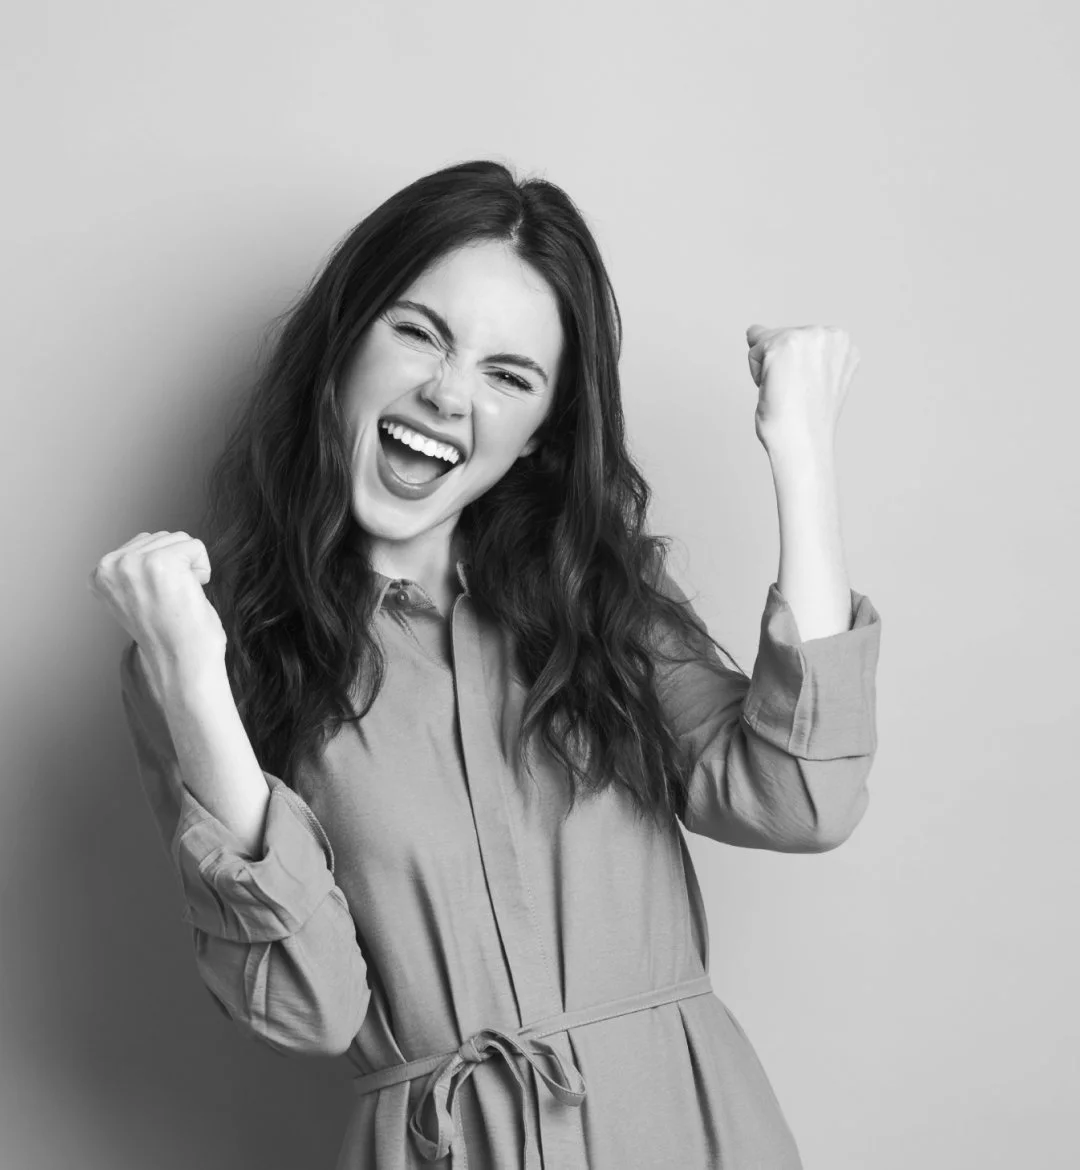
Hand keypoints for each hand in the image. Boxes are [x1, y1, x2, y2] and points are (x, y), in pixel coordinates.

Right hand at [88, 531, 226, 689]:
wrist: (182, 661)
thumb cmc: (168, 635)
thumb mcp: (133, 596)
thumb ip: (131, 571)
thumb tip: (147, 543)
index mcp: (98, 575)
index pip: (141, 544)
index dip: (160, 570)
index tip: (155, 600)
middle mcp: (109, 566)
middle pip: (160, 537)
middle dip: (175, 565)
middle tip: (170, 600)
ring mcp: (133, 563)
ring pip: (179, 539)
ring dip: (189, 568)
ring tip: (178, 598)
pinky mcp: (161, 563)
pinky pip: (196, 547)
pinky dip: (202, 569)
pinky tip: (190, 594)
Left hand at [745, 324, 859, 453]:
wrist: (802, 444)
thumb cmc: (803, 421)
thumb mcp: (811, 378)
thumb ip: (797, 353)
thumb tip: (752, 330)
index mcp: (844, 344)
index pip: (800, 340)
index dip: (794, 370)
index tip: (806, 390)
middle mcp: (832, 335)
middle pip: (781, 336)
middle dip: (778, 365)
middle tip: (795, 394)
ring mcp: (810, 336)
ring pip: (766, 342)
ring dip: (767, 369)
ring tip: (787, 392)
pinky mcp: (785, 343)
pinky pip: (754, 350)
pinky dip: (757, 373)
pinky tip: (776, 389)